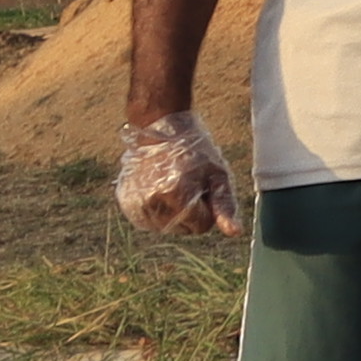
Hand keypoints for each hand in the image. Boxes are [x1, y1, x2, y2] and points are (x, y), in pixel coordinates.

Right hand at [114, 110, 242, 239]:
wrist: (160, 127)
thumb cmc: (195, 150)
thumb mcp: (217, 174)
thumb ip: (225, 206)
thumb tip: (234, 233)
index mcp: (176, 194)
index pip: (201, 227)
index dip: (208, 209)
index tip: (204, 188)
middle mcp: (152, 202)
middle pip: (182, 229)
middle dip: (191, 212)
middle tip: (189, 183)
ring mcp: (135, 203)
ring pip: (165, 227)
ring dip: (173, 212)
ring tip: (174, 183)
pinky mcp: (126, 203)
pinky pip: (148, 221)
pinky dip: (157, 210)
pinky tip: (159, 188)